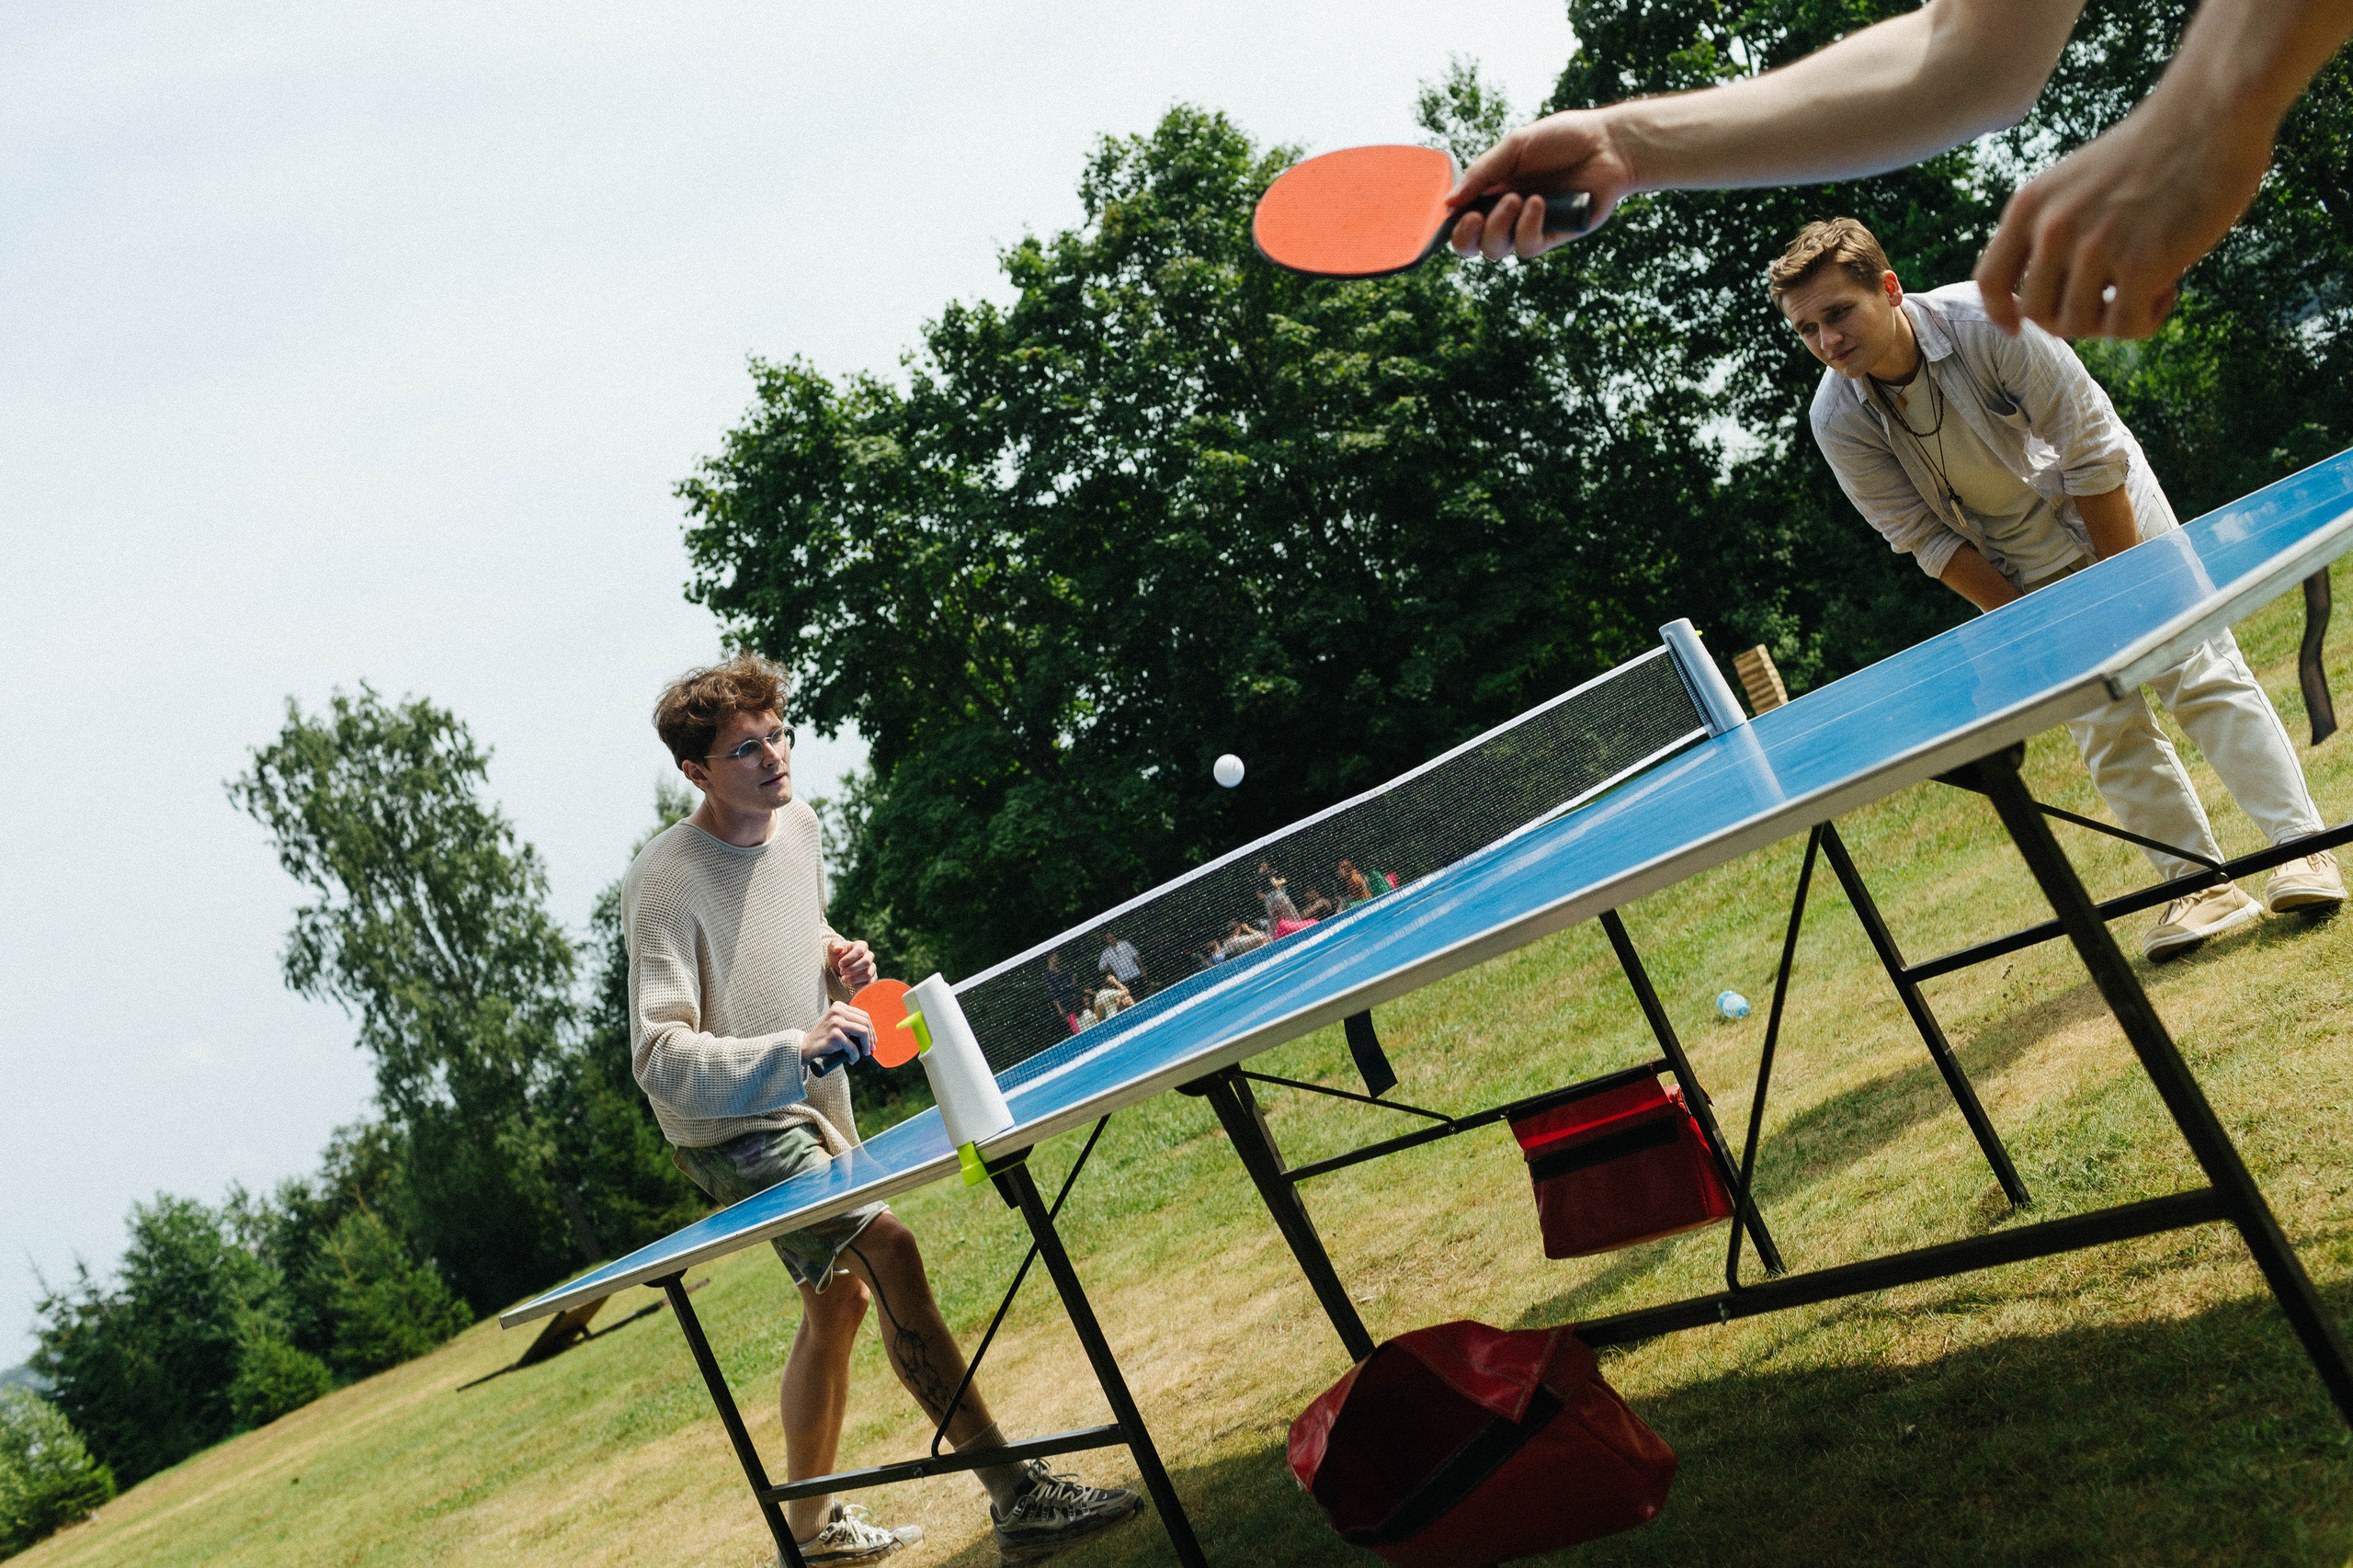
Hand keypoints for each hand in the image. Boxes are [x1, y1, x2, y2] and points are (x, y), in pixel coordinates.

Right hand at [798, 1001, 875, 1066]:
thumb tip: (873, 1036)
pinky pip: (854, 1046)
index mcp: (840, 1006)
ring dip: (866, 1046)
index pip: (864, 1015)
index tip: (872, 1041)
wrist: (807, 1048)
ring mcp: (836, 1022)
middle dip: (870, 1038)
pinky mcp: (835, 1034)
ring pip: (863, 1032)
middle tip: (869, 1050)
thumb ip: (852, 1025)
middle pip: (866, 1022)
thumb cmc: (826, 1039)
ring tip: (863, 1054)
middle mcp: (838, 1011)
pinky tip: (851, 1059)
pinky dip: (855, 1055)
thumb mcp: (839, 1026)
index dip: (872, 1029)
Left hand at [825, 938, 876, 990]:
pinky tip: (850, 985)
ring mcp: (872, 967)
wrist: (840, 966)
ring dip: (854, 979)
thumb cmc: (837, 955)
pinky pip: (869, 983)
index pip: (860, 950)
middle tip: (841, 972)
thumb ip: (834, 945)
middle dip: (852, 969)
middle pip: (866, 962)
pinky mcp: (872, 978)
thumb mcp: (832, 948)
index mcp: (861, 945)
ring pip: (868, 974)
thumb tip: (838, 948)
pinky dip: (859, 986)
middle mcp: (869, 956)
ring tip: (843, 979)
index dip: (850, 958)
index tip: (840, 964)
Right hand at [1446, 108, 1636, 260]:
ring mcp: (1530, 226)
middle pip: (1473, 246)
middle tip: (1475, 216)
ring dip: (1498, 227)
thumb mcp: (1514, 147)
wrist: (1607, 143)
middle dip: (1465, 237)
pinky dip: (1527, 227)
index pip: (1463, 221)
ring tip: (1516, 198)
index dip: (1452, 225)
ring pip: (1496, 250)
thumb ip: (1481, 173)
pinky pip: (1527, 247)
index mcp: (1494, 191)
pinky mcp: (1554, 235)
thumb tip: (1448, 204)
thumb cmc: (1562, 139)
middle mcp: (1509, 214)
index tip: (1453, 213)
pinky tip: (1538, 203)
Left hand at [1972, 91, 2270, 338]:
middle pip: (2038, 313)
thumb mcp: (2074, 182)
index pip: (1990, 280)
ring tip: (2146, 286)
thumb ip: (2052, 229)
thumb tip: (2045, 300)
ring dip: (2112, 320)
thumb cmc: (2151, 152)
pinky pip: (2125, 328)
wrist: (2209, 114)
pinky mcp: (2140, 264)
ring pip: (2079, 326)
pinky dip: (2147, 320)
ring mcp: (2094, 248)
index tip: (2016, 328)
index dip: (2000, 312)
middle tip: (2114, 297)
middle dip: (2074, 317)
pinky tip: (2170, 288)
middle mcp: (2052, 229)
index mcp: (2030, 206)